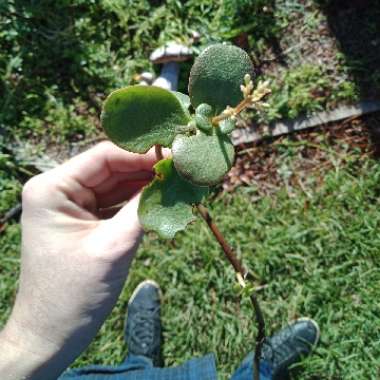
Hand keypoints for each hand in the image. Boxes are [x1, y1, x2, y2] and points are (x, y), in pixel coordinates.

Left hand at [0, 141, 157, 379]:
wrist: (53, 334)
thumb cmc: (75, 293)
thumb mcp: (114, 245)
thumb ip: (143, 208)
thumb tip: (173, 179)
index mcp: (54, 188)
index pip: (105, 157)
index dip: (143, 155)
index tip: (176, 157)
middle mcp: (61, 190)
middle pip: (113, 169)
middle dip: (148, 171)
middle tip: (183, 171)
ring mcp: (74, 205)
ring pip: (118, 185)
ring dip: (147, 186)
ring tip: (179, 184)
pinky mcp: (86, 220)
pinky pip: (117, 204)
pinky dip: (140, 203)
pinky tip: (163, 200)